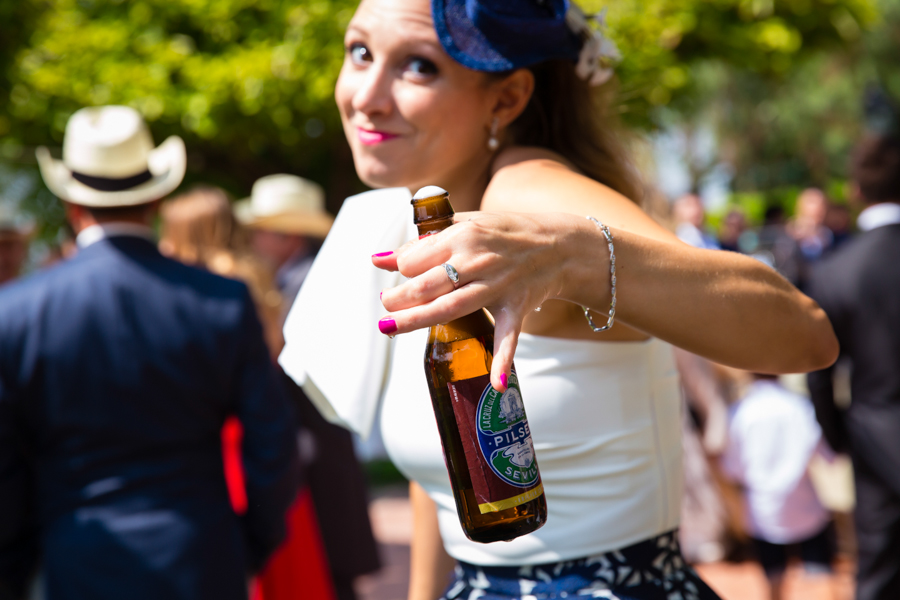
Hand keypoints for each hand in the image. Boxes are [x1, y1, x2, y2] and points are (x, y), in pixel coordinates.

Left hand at [372, 211, 572, 390]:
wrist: (559, 246)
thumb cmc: (506, 233)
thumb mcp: (466, 224)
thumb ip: (424, 241)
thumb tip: (380, 260)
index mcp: (463, 236)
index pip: (416, 258)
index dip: (401, 267)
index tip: (398, 275)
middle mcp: (478, 261)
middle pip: (426, 285)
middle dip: (398, 298)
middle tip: (385, 307)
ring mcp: (498, 287)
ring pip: (451, 308)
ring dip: (417, 320)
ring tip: (390, 327)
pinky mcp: (516, 308)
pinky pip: (508, 337)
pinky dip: (503, 360)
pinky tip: (495, 384)